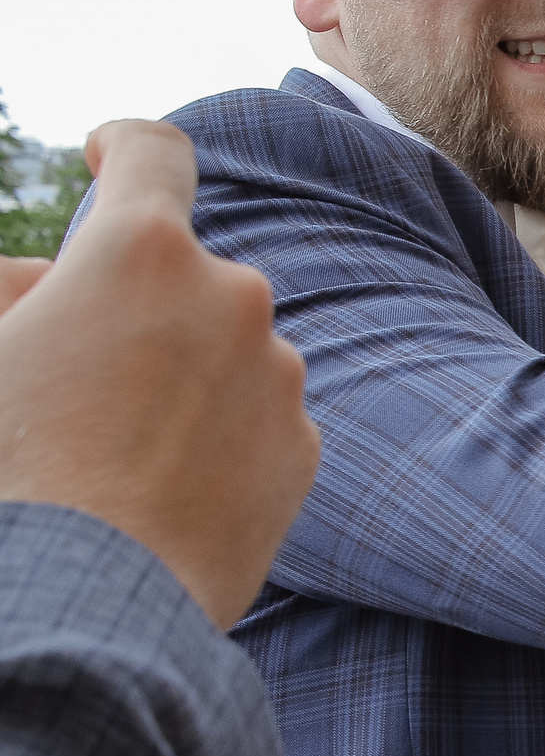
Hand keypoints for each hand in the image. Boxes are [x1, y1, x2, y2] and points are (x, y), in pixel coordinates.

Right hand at [0, 120, 316, 627]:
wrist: (84, 607)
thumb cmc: (10, 473)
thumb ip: (17, 296)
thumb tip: (47, 284)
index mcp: (142, 252)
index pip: (155, 155)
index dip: (126, 148)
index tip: (108, 157)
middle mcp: (233, 296)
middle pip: (181, 277)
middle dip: (131, 309)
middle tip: (66, 383)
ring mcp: (279, 375)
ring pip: (221, 353)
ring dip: (175, 380)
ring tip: (109, 459)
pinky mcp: (304, 448)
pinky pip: (252, 421)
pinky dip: (213, 441)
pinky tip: (159, 497)